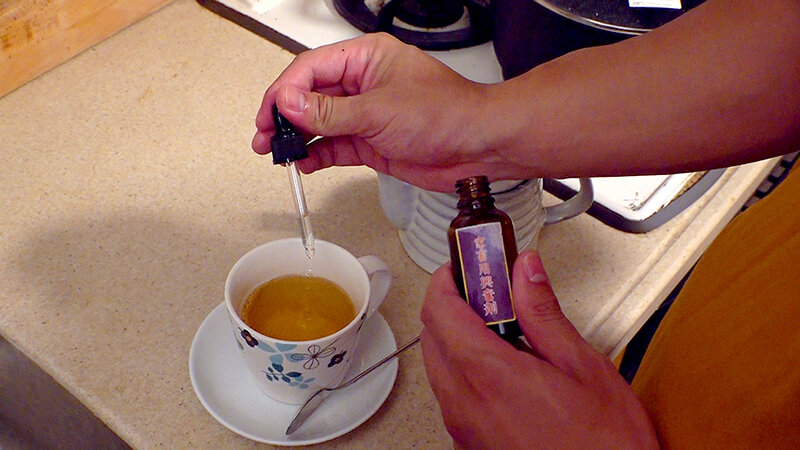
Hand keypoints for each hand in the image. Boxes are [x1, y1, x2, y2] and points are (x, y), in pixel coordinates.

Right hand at [251, 33, 521, 191]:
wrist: (478, 148)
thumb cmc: (446, 114)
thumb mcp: (379, 110)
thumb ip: (330, 111)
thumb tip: (290, 103)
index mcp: (366, 58)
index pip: (312, 67)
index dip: (286, 90)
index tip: (272, 113)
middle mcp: (362, 83)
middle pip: (310, 95)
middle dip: (285, 116)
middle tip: (265, 136)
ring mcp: (365, 114)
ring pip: (319, 124)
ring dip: (297, 138)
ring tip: (276, 152)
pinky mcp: (371, 142)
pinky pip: (335, 146)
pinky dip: (318, 155)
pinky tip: (304, 163)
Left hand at [420, 251, 657, 447]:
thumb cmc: (604, 445)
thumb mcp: (583, 366)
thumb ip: (543, 312)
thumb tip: (524, 270)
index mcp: (488, 374)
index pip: (440, 309)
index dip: (448, 278)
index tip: (467, 264)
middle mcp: (465, 403)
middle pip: (432, 335)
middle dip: (453, 304)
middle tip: (490, 290)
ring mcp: (463, 428)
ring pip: (440, 367)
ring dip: (458, 338)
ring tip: (503, 328)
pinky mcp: (470, 444)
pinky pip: (453, 396)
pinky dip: (466, 371)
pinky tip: (504, 369)